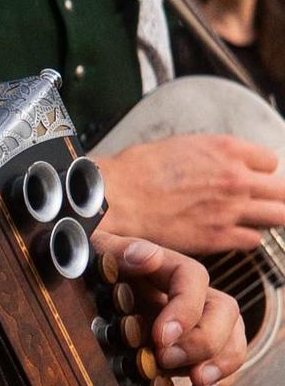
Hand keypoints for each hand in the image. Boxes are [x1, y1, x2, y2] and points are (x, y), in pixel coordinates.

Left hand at [94, 235, 246, 385]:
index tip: (161, 337)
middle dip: (204, 341)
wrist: (83, 291)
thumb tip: (145, 257)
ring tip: (199, 385)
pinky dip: (220, 380)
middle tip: (167, 360)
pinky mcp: (191, 347)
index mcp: (164, 267)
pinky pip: (223, 360)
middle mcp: (188, 293)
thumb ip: (116, 253)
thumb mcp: (94, 256)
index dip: (185, 308)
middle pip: (223, 309)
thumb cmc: (90, 271)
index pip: (193, 277)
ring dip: (221, 363)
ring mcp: (195, 321)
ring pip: (231, 335)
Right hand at [98, 133, 284, 255]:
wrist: (118, 198)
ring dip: (266, 218)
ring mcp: (231, 209)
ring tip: (251, 220)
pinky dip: (246, 239)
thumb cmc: (138, 171)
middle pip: (282, 191)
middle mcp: (236, 179)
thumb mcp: (182, 145)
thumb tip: (218, 163)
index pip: (270, 162)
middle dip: (273, 197)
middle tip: (262, 202)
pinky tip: (230, 235)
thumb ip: (211, 156)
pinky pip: (254, 241)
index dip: (260, 171)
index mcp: (227, 150)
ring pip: (277, 216)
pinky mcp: (218, 237)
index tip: (252, 177)